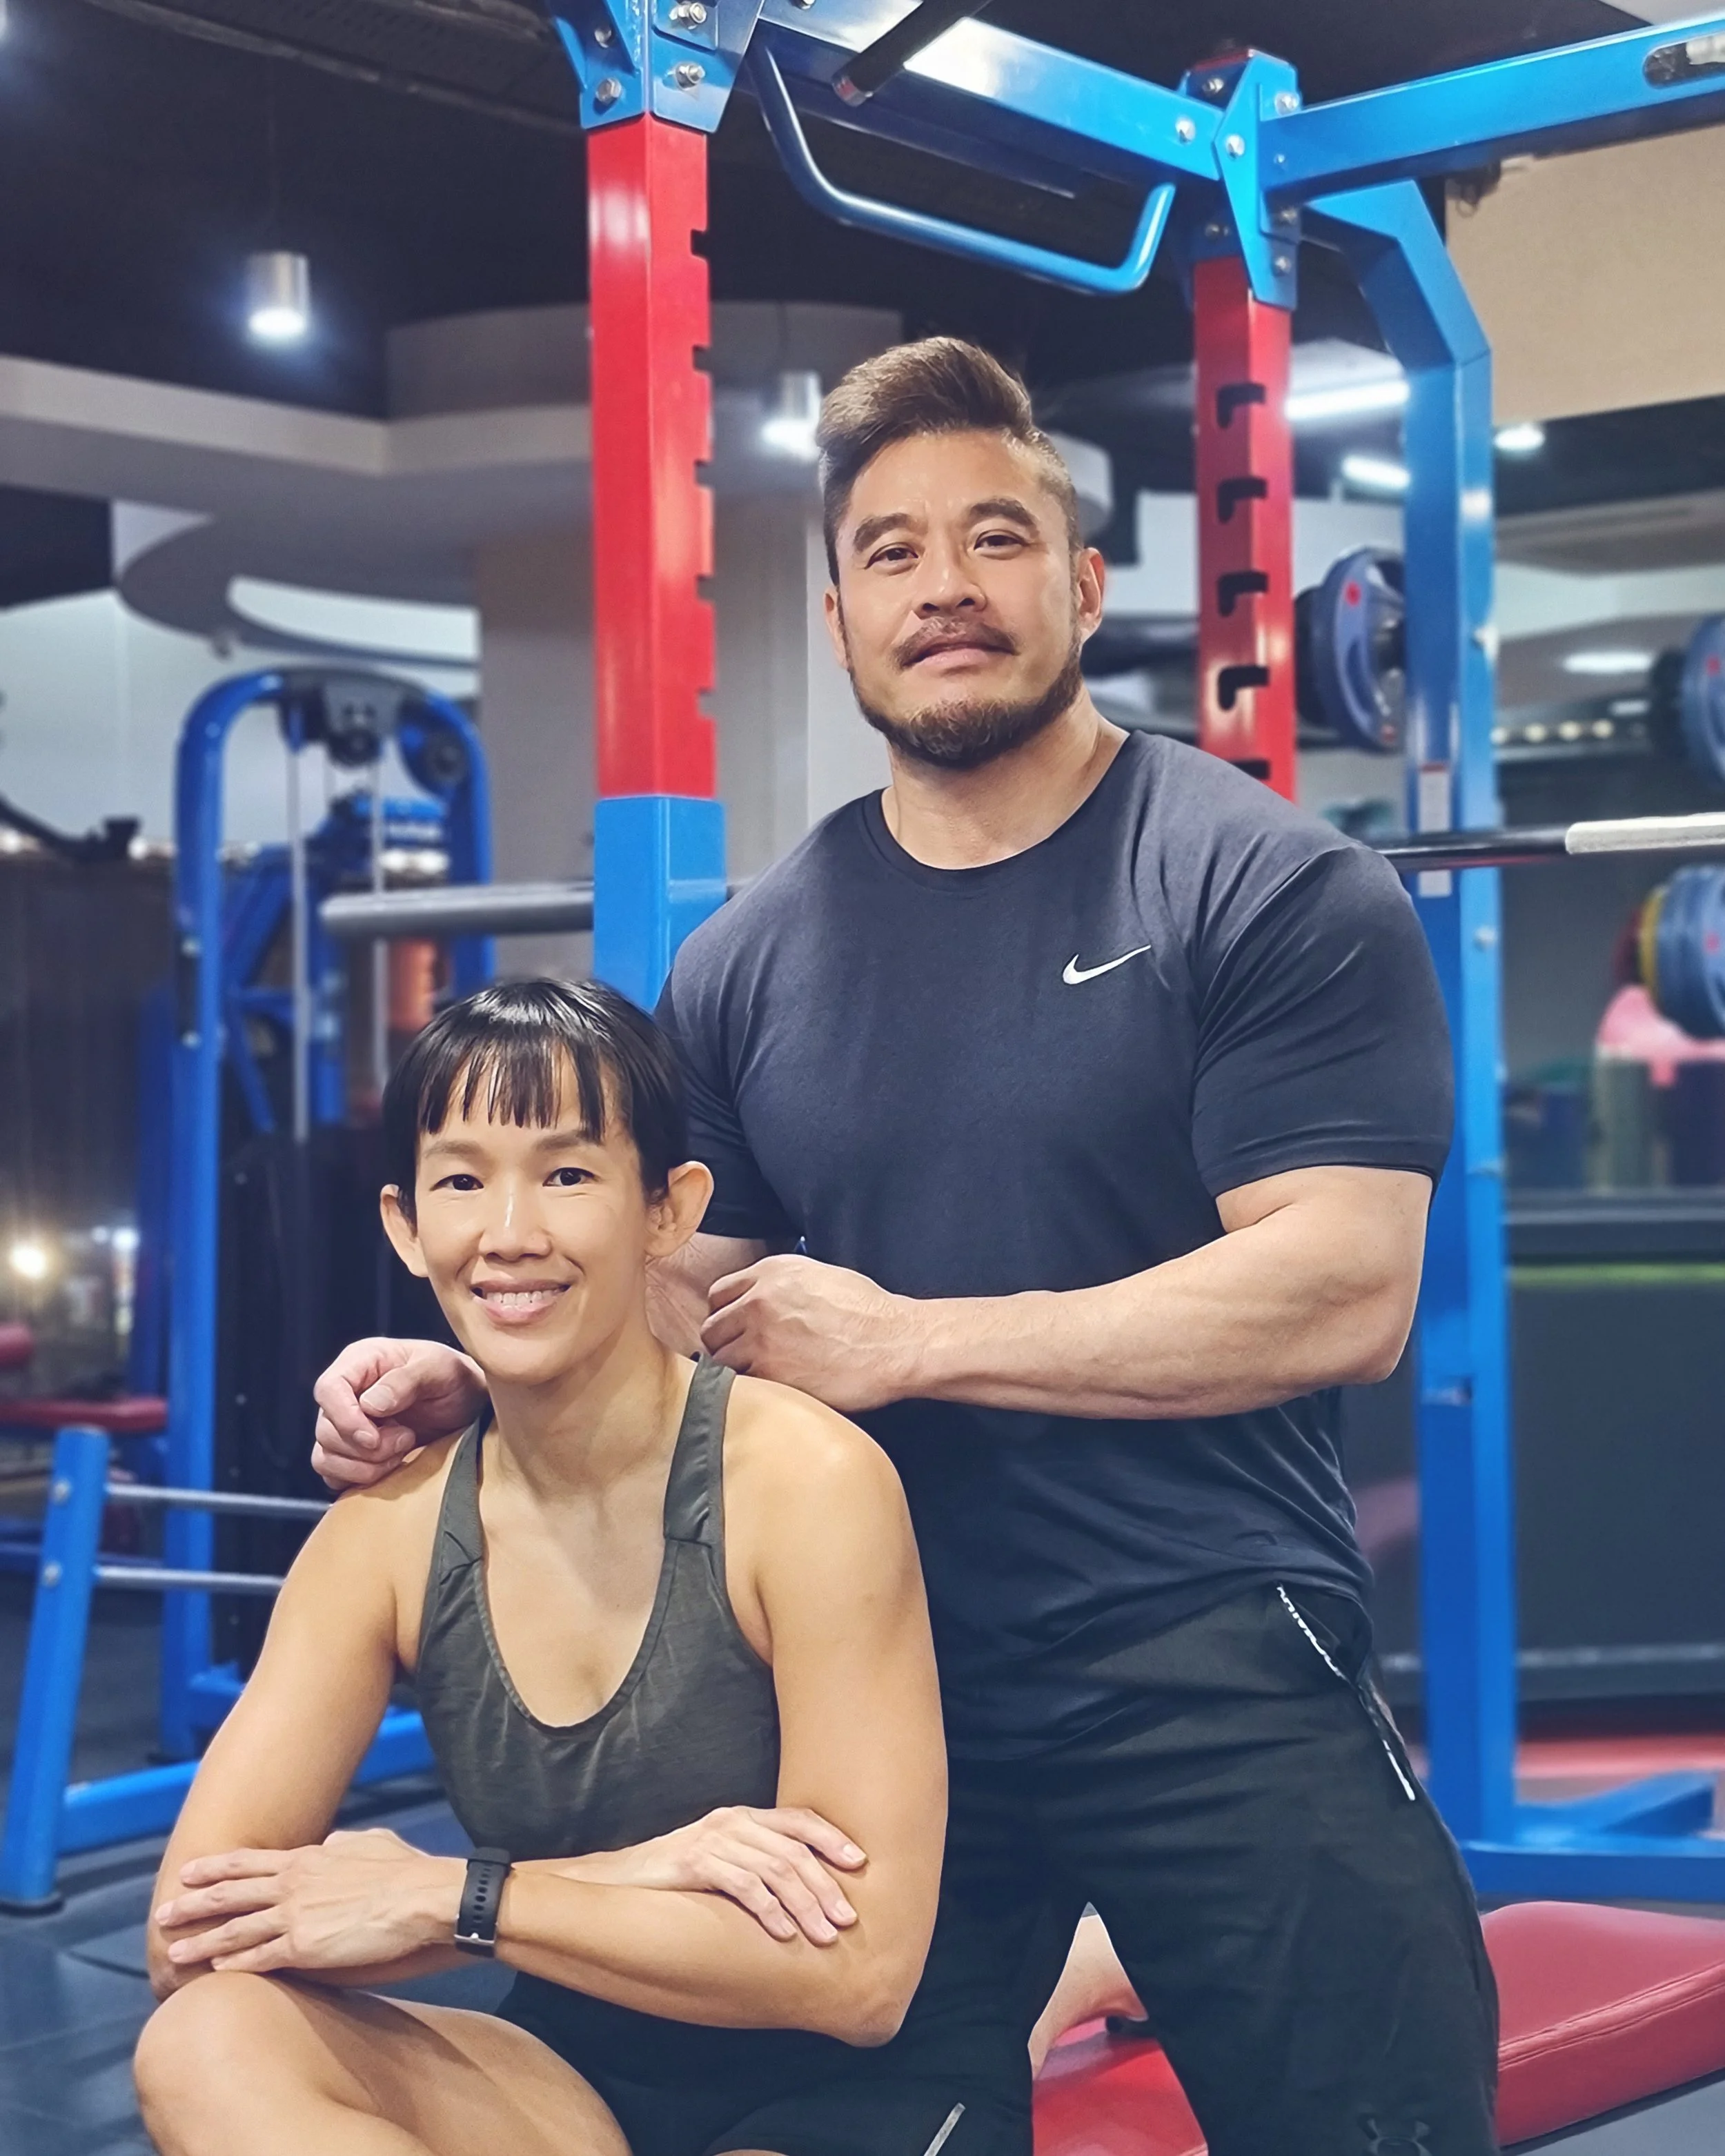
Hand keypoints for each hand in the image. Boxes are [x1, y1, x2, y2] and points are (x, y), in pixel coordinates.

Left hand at [153, 1828, 459, 1975]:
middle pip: (230, 1894)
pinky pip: (259, 1959)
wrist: (421, 1898)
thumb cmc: (404, 1870)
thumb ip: (344, 1843)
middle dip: (192, 1904)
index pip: (249, 1862)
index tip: (188, 1871)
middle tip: (162, 1912)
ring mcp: (295, 1916)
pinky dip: (233, 1965)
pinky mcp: (304, 1948)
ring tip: (173, 1951)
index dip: (216, 1867)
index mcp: (309, 1858)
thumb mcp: (371, 1842)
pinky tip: (214, 1973)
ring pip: (236, 1929)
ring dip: (201, 1941)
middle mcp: (293, 1884)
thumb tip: (331, 1842)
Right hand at [311, 1337, 485, 1490]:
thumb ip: (407, 1380)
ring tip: (401, 1451)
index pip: (328, 1389)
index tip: (374, 1438)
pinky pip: (333, 1474)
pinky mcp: (351, 1452)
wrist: (467, 1404)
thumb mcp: (440, 1369)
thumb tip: (370, 1404)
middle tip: (407, 1438)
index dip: (344, 1418)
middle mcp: (346, 1393)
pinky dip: (359, 1479)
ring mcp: (345, 1424)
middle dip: (366, 1447)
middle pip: (326, 1430)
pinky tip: (391, 1467)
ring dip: (364, 1466)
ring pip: (325, 1456)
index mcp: (360, 1362)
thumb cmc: (454, 1377)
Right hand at [567, 1806, 865, 1945]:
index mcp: (743, 1817)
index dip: (831, 1839)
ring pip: (774, 1869)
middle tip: (847, 1919)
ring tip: (824, 1935)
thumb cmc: (678, 1877)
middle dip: (825, 1885)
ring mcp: (713, 1840)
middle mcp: (732, 1822)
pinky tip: (784, 1933)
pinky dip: (768, 1910)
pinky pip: (743, 1885)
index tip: (860, 1863)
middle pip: (793, 1850)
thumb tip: (807, 1891)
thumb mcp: (723, 1861)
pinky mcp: (695, 1862)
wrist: (620, 1880)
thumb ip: (758, 1865)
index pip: (798, 1820)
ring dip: (804, 1904)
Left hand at [699, 1256, 921, 1412]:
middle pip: (712, 1329)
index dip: (725, 1316)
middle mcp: (759, 1301)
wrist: (896, 1343)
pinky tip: (771, 1390)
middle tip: (744, 1359)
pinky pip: (741, 1386)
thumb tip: (759, 1300)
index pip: (717, 1295)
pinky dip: (751, 1391)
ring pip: (721, 1361)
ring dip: (735, 1372)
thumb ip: (780, 1285)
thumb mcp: (820, 1277)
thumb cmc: (868, 1313)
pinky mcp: (771, 1373)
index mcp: (770, 1273)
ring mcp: (762, 1338)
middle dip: (724, 1345)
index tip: (736, 1331)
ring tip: (760, 1378)